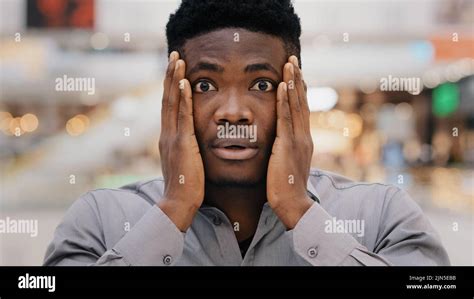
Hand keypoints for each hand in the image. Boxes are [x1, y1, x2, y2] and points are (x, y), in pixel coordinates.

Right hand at [158, 51, 204, 231]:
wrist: (178, 203)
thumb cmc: (185, 186)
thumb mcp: (184, 163)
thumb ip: (185, 149)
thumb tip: (190, 143)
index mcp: (168, 138)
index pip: (169, 106)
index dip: (170, 86)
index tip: (174, 69)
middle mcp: (166, 134)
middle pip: (167, 98)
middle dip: (170, 75)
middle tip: (174, 54)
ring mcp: (172, 138)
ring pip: (172, 102)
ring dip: (175, 79)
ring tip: (178, 59)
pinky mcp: (182, 143)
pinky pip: (183, 116)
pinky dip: (183, 98)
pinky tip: (186, 82)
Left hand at [266, 56, 313, 228]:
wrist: (293, 204)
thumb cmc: (287, 188)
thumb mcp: (287, 164)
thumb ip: (285, 151)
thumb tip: (279, 144)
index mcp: (303, 140)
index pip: (301, 110)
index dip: (298, 90)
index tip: (295, 74)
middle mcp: (304, 136)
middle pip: (301, 102)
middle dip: (297, 79)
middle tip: (293, 60)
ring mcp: (298, 140)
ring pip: (296, 105)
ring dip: (293, 83)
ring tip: (290, 64)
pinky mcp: (288, 145)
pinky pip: (285, 118)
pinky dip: (285, 101)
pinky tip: (282, 86)